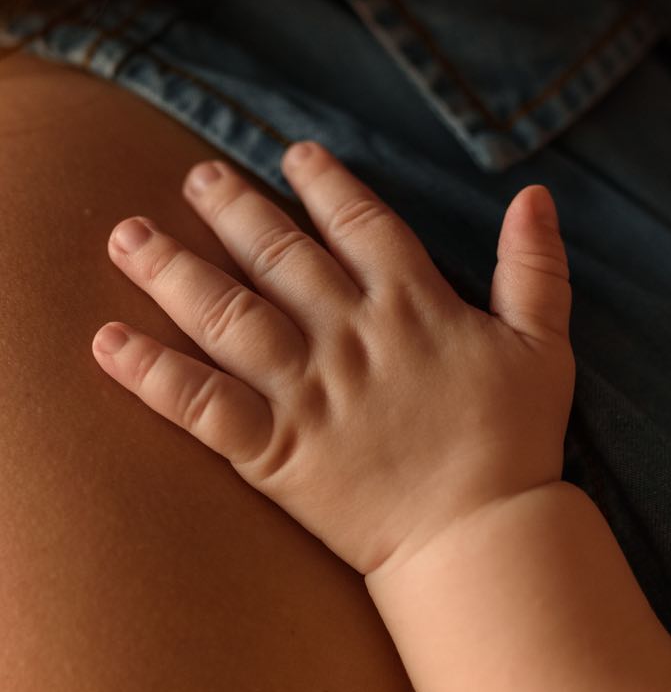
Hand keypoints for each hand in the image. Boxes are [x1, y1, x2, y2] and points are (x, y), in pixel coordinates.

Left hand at [91, 141, 574, 574]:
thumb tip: (535, 195)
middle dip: (232, 209)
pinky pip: (200, 404)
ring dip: (172, 271)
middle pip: (277, 255)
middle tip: (195, 177)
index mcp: (412, 305)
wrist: (481, 535)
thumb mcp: (544, 344)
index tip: (294, 156)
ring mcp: (306, 392)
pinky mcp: (274, 450)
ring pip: (226, 315)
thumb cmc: (517, 440)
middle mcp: (349, 335)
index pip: (359, 224)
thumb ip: (536, 268)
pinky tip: (105, 343)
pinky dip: (150, 374)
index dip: (324, 184)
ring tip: (127, 235)